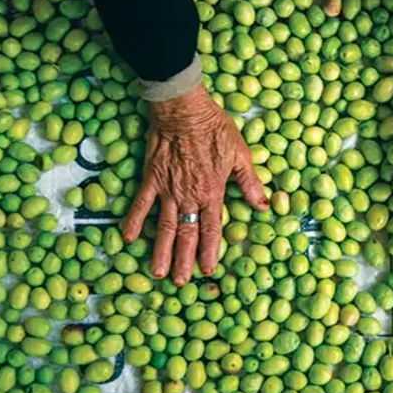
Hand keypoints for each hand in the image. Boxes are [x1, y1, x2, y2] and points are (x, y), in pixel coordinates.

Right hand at [123, 85, 268, 283]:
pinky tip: (128, 238)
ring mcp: (168, 189)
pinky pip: (141, 203)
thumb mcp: (240, 154)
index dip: (210, 252)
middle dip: (184, 261)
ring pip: (165, 226)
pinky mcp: (151, 178)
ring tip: (158, 272)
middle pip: (187, 235)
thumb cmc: (214, 129)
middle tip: (180, 282)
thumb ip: (250, 183)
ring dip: (161, 250)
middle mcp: (189, 196)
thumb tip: (263, 206)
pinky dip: (134, 221)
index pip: (211, 230)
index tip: (208, 270)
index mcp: (213, 192)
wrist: (183, 109)